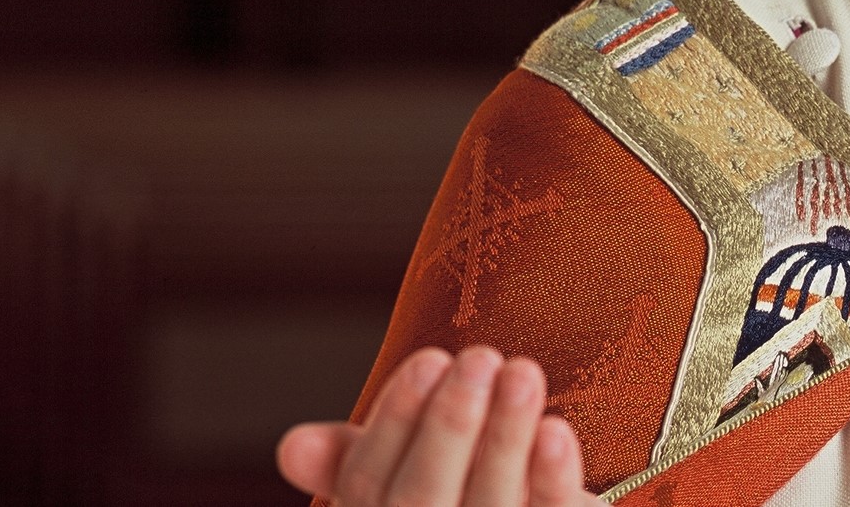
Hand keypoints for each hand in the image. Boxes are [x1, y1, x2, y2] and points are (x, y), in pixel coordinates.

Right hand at [277, 346, 599, 506]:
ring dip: (506, 437)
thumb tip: (293, 444)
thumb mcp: (401, 479)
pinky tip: (557, 430)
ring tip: (523, 371)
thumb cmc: (454, 496)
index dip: (396, 422)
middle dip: (449, 426)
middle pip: (424, 500)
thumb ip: (351, 461)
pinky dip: (551, 478)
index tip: (430, 358)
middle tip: (480, 357)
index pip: (368, 485)